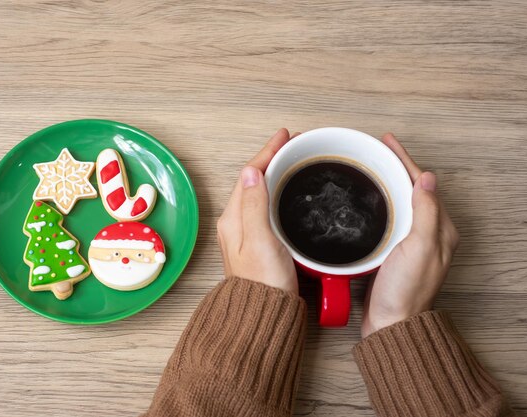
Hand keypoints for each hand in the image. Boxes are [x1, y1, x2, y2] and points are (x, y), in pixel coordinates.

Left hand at [216, 129, 298, 293]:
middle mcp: (236, 224)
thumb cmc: (263, 284)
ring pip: (260, 192)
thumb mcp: (259, 240)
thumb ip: (255, 206)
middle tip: (293, 144)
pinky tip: (288, 193)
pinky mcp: (260, 244)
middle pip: (253, 180)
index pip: (249, 175)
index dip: (267, 152)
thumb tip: (253, 172)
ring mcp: (247, 234)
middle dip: (272, 158)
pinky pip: (266, 207)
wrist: (264, 315)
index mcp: (233, 219)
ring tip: (292, 160)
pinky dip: (278, 192)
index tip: (285, 135)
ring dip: (275, 173)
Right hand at [361, 133, 459, 337]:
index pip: (423, 184)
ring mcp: (411, 242)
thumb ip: (426, 212)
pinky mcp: (394, 251)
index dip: (404, 160)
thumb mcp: (420, 247)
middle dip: (394, 167)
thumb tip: (427, 178)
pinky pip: (389, 217)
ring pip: (399, 202)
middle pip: (411, 189)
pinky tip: (366, 200)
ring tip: (369, 166)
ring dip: (385, 182)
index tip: (387, 142)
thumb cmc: (405, 290)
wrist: (390, 322)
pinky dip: (378, 202)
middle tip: (375, 150)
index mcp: (440, 229)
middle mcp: (428, 233)